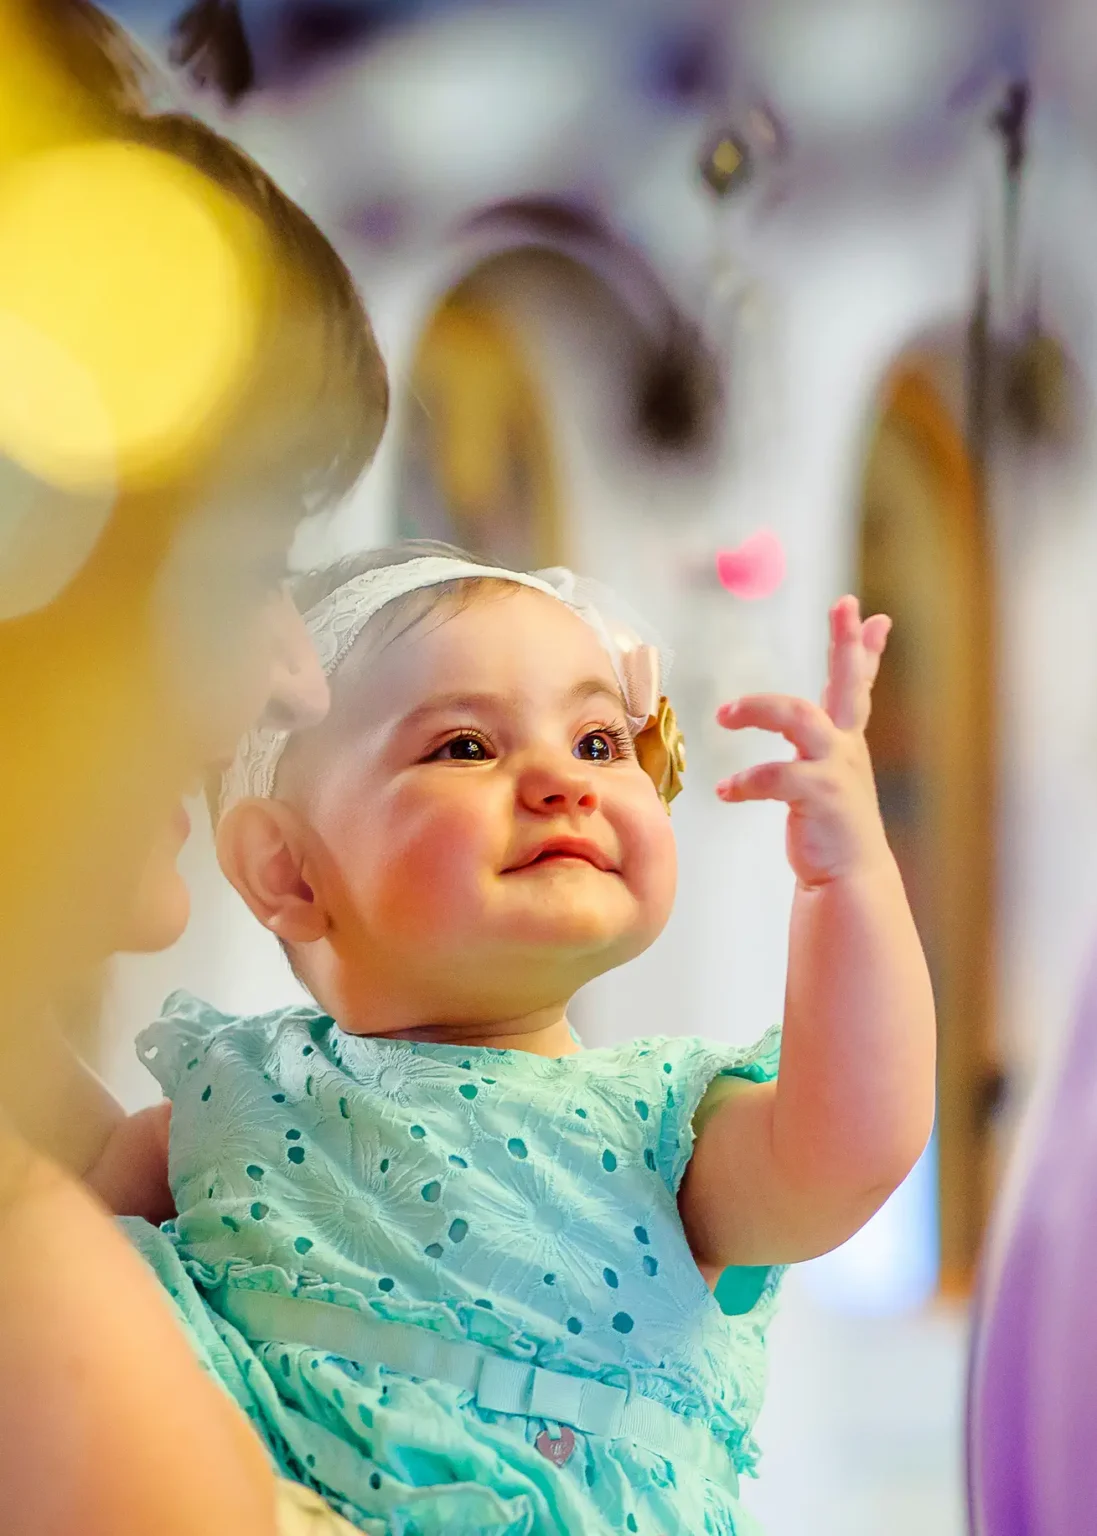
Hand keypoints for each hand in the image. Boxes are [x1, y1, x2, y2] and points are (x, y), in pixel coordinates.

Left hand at [715, 596, 892, 888]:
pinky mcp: (821, 796)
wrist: (849, 880)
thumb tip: (802, 724)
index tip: (874, 615)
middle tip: (845, 605)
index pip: (856, 685)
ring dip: (758, 709)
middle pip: (846, 684)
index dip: (864, 649)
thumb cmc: (829, 829)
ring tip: (724, 715)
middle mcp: (845, 748)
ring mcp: (836, 770)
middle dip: (847, 643)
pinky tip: (726, 791)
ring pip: (798, 718)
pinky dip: (746, 782)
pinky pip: (775, 776)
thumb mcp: (827, 778)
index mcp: (845, 741)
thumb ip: (815, 747)